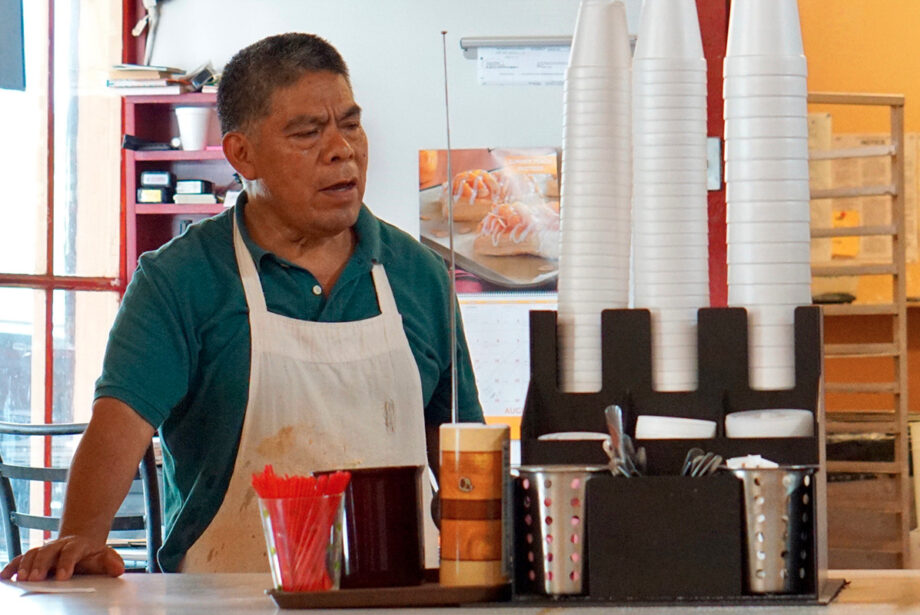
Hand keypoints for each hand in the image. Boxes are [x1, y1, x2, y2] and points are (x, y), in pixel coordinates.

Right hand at [0, 536, 124, 580]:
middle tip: (36, 578)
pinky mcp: (34, 556)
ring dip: (26, 566)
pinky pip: (21, 559)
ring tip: (21, 578)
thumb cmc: (91, 554)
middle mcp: (58, 545)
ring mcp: (45, 550)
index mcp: (77, 545)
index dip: (66, 563)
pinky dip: (13, 566)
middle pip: (48, 552)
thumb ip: (111, 562)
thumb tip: (119, 569)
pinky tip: (5, 576)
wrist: (81, 542)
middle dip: (41, 565)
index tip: (62, 576)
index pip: (71, 552)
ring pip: (33, 554)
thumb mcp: (104, 556)